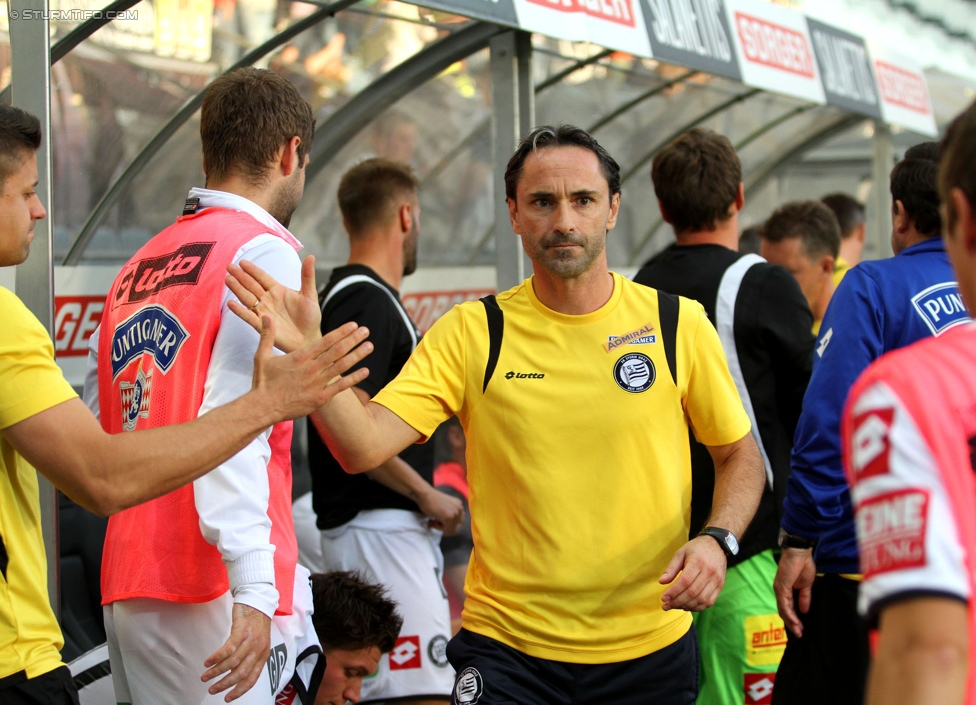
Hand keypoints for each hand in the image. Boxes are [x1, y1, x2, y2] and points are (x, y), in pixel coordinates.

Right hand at [201, 603, 271, 701]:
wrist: (258, 600)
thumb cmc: (256, 622)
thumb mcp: (258, 642)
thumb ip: (249, 658)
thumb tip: (234, 673)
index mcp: (263, 654)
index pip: (252, 679)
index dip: (239, 690)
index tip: (227, 698)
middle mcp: (258, 649)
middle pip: (241, 673)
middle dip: (225, 684)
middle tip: (212, 689)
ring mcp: (250, 639)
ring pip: (232, 662)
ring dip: (216, 672)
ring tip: (205, 676)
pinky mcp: (241, 630)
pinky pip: (227, 648)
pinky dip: (216, 657)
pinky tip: (208, 662)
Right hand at [228, 254, 322, 352]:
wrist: (309, 339)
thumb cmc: (310, 318)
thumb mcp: (310, 295)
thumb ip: (307, 276)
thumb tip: (311, 256)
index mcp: (277, 291)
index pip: (262, 277)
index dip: (252, 270)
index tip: (242, 262)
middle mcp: (268, 300)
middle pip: (251, 286)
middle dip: (240, 277)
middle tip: (229, 267)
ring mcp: (263, 312)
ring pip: (247, 298)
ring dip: (238, 289)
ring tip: (228, 280)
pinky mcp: (262, 326)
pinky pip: (249, 317)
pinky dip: (240, 311)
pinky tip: (231, 303)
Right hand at [252, 315, 371, 420]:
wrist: (263, 407)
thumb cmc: (263, 382)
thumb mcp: (262, 356)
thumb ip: (267, 335)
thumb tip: (266, 316)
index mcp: (300, 357)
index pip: (325, 341)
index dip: (341, 332)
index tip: (353, 325)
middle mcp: (311, 368)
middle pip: (337, 351)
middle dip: (353, 339)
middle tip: (366, 330)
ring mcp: (317, 383)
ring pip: (341, 366)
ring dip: (357, 355)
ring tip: (370, 346)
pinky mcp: (320, 398)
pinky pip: (340, 387)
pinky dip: (354, 378)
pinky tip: (366, 371)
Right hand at [418, 486, 464, 535]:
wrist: (424, 494)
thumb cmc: (431, 500)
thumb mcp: (446, 506)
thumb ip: (451, 514)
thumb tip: (450, 526)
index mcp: (460, 505)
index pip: (459, 522)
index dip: (448, 524)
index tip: (438, 521)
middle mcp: (460, 508)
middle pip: (456, 527)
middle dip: (445, 527)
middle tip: (435, 522)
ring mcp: (455, 513)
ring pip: (452, 530)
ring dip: (441, 528)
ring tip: (433, 521)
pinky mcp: (449, 517)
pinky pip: (447, 531)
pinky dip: (438, 528)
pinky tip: (432, 521)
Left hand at [659, 535, 726, 611]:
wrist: (717, 546)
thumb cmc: (696, 549)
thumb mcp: (680, 553)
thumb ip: (671, 568)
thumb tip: (662, 582)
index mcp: (698, 561)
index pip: (685, 581)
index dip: (673, 592)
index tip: (663, 598)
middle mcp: (709, 572)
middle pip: (692, 592)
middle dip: (677, 601)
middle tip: (666, 606)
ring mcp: (717, 580)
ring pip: (701, 599)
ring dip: (686, 606)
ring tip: (674, 606)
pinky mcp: (720, 586)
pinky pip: (709, 602)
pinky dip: (697, 607)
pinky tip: (686, 606)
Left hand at [774, 547, 816, 637]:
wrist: (800, 553)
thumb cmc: (803, 564)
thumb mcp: (806, 585)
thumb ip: (804, 597)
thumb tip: (804, 610)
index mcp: (786, 590)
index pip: (788, 608)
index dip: (794, 619)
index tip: (801, 629)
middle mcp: (781, 591)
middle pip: (784, 611)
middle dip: (792, 624)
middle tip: (799, 634)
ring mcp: (779, 589)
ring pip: (783, 610)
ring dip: (791, 622)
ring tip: (799, 631)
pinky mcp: (781, 587)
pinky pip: (784, 604)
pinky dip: (790, 614)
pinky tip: (796, 622)